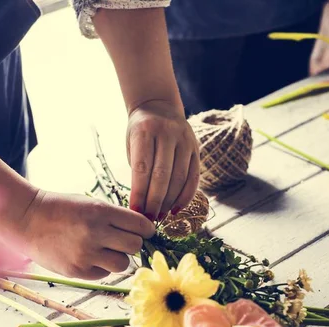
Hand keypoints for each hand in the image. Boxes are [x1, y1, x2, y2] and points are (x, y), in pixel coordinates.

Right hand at [19, 190, 154, 279]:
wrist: (28, 219)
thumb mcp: (90, 203)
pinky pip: (104, 274)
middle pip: (135, 246)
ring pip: (123, 263)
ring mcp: (86, 254)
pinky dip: (101, 267)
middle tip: (120, 240)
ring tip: (104, 249)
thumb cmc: (62, 209)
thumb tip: (143, 231)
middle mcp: (95, 233)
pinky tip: (88, 256)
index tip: (143, 231)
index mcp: (101, 211)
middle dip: (131, 243)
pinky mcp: (77, 271)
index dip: (145, 229)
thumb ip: (115, 217)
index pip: (140, 225)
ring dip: (118, 257)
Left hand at [126, 99, 199, 220]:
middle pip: (162, 175)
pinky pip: (193, 176)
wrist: (158, 106)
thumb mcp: (132, 143)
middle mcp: (167, 133)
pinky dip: (185, 196)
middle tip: (148, 219)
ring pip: (179, 178)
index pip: (142, 168)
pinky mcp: (196, 148)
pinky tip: (176, 209)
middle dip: (154, 201)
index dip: (139, 193)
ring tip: (160, 216)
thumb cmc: (140, 131)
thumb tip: (140, 204)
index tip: (134, 212)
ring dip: (169, 202)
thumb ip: (138, 168)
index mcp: (145, 131)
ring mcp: (185, 140)